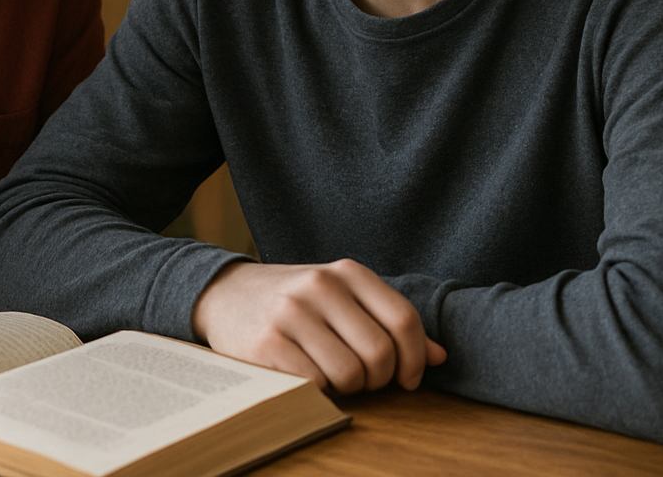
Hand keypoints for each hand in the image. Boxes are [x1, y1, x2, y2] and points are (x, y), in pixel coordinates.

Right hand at [191, 259, 445, 393]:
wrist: (224, 294)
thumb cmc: (294, 302)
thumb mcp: (342, 299)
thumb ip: (389, 321)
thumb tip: (439, 357)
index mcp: (346, 272)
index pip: (404, 320)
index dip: (413, 359)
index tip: (406, 378)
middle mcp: (320, 286)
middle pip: (380, 353)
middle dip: (379, 379)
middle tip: (364, 380)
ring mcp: (291, 312)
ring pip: (350, 373)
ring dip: (348, 388)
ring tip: (333, 375)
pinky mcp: (267, 342)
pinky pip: (316, 383)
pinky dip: (319, 389)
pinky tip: (307, 374)